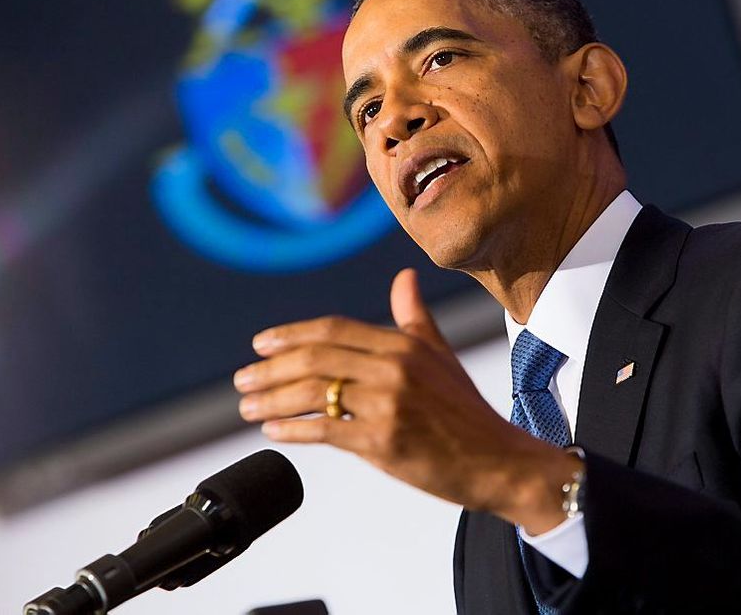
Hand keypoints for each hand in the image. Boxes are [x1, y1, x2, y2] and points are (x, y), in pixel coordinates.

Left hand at [234, 268, 580, 533]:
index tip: (260, 345)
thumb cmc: (466, 412)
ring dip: (271, 400)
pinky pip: (324, 431)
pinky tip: (273, 431)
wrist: (498, 461)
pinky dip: (291, 430)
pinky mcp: (383, 441)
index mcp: (404, 344)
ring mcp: (388, 404)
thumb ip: (414, 317)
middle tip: (242, 380)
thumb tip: (404, 278)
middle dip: (269, 369)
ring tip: (247, 408)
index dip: (290, 335)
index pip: (333, 330)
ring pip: (313, 394)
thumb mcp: (441, 355)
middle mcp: (394, 368)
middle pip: (315, 358)